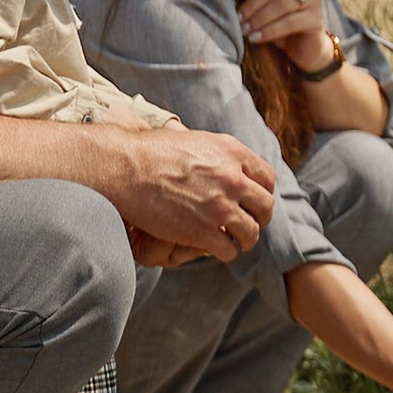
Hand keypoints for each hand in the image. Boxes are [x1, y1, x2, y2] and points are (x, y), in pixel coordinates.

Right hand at [112, 124, 275, 262]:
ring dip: (246, 239)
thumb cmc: (152, 151)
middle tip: (251, 223)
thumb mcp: (194, 139)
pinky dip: (226, 252)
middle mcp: (232, 178)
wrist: (126, 168)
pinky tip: (217, 249)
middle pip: (265, 206)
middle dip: (260, 217)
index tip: (255, 200)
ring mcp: (219, 206)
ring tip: (238, 242)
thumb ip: (218, 152)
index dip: (263, 192)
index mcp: (232, 152)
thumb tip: (227, 158)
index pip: (266, 177)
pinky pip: (229, 250)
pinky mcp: (202, 231)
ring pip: (251, 232)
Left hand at [235, 0, 337, 68]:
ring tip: (245, 30)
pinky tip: (256, 38)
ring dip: (259, 18)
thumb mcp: (267, 3)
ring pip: (282, 5)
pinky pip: (290, 23)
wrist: (304, 46)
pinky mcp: (316, 20)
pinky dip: (270, 31)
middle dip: (253, 4)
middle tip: (238, 18)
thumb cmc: (280, 20)